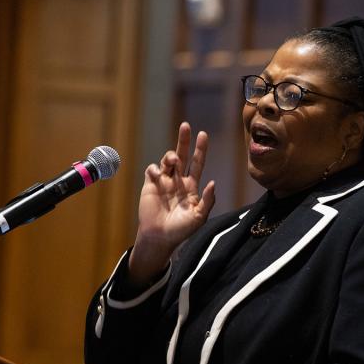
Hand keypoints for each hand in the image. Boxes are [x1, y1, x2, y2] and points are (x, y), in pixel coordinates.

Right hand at [128, 122, 214, 286]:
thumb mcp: (199, 217)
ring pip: (167, 160)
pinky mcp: (150, 185)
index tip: (203, 134)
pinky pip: (152, 170)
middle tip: (185, 126)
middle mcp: (178, 181)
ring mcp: (164, 182)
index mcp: (191, 186)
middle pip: (182, 155)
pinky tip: (158, 175)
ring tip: (174, 159)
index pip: (197, 163)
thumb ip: (207, 200)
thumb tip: (213, 182)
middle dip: (184, 141)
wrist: (160, 238)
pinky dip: (155, 169)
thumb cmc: (181, 230)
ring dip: (170, 155)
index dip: (200, 149)